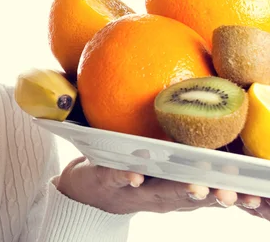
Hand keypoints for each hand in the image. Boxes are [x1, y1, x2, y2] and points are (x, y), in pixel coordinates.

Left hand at [55, 156, 269, 218]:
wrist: (90, 193)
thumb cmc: (135, 178)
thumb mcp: (165, 175)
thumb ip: (190, 164)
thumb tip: (222, 146)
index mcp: (175, 191)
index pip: (207, 195)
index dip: (230, 196)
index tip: (253, 196)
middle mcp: (158, 196)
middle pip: (187, 197)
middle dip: (209, 195)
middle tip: (229, 193)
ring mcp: (132, 190)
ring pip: (158, 192)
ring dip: (177, 189)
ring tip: (194, 186)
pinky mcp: (107, 180)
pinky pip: (117, 178)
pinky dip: (128, 176)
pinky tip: (137, 174)